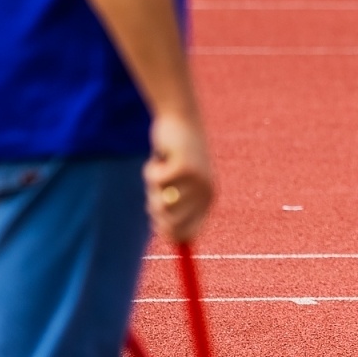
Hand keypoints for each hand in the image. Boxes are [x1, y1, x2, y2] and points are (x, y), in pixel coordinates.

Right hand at [145, 110, 213, 242]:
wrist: (182, 120)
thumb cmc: (177, 155)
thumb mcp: (178, 184)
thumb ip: (174, 208)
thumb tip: (167, 235)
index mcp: (207, 199)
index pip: (189, 233)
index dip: (169, 234)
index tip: (156, 224)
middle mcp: (205, 193)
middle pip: (171, 223)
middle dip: (155, 210)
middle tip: (156, 189)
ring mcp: (196, 181)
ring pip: (160, 203)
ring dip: (152, 187)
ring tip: (160, 170)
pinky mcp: (183, 167)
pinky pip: (155, 182)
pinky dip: (150, 171)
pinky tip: (160, 157)